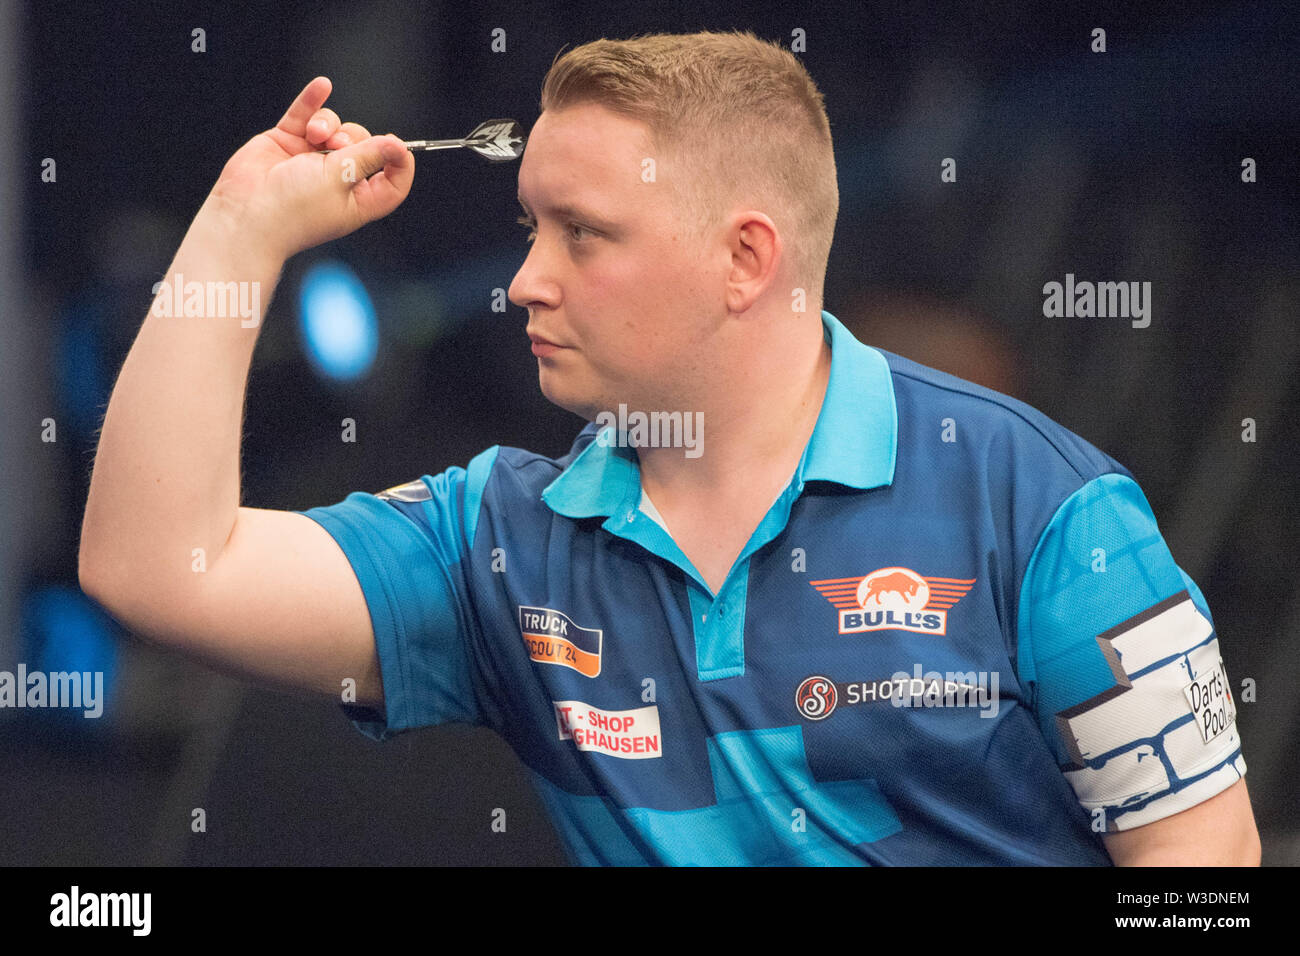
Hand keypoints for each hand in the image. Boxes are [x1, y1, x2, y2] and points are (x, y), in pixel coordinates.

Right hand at [202, 76, 414, 261]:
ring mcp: (311, 160)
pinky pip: (304, 115)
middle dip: (354, 138)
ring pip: (334, 128)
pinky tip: (322, 85)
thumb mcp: (340, 180)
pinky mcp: (287, 143)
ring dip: (328, 125)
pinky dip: (312, 101)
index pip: (391, 183)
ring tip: (313, 135)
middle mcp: (337, 180)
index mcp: (357, 200)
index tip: (398, 147)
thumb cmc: (294, 209)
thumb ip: (368, 156)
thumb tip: (397, 145)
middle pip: (364, 146)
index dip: (399, 164)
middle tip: (338, 145)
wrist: (246, 213)